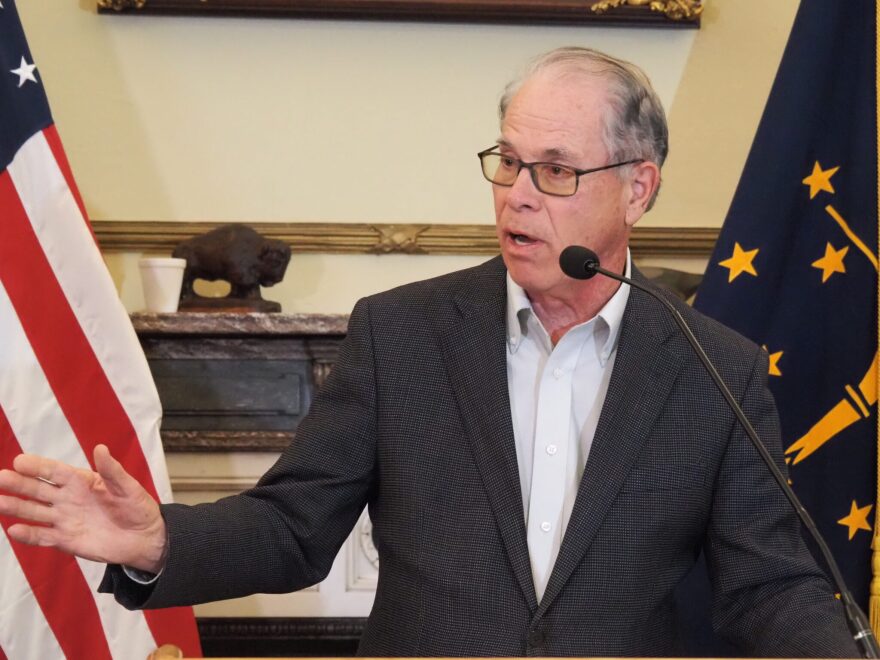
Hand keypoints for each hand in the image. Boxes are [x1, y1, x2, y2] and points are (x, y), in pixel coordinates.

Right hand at [0, 444, 167, 572]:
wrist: (144, 538)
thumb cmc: (137, 507)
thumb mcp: (128, 487)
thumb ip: (112, 471)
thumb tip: (100, 448)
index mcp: (82, 481)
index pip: (55, 471)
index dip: (38, 466)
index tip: (20, 461)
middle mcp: (68, 498)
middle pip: (39, 489)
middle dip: (19, 484)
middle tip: (1, 478)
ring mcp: (64, 519)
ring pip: (34, 511)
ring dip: (16, 506)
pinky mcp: (65, 540)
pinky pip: (43, 536)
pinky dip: (28, 534)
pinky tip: (13, 529)